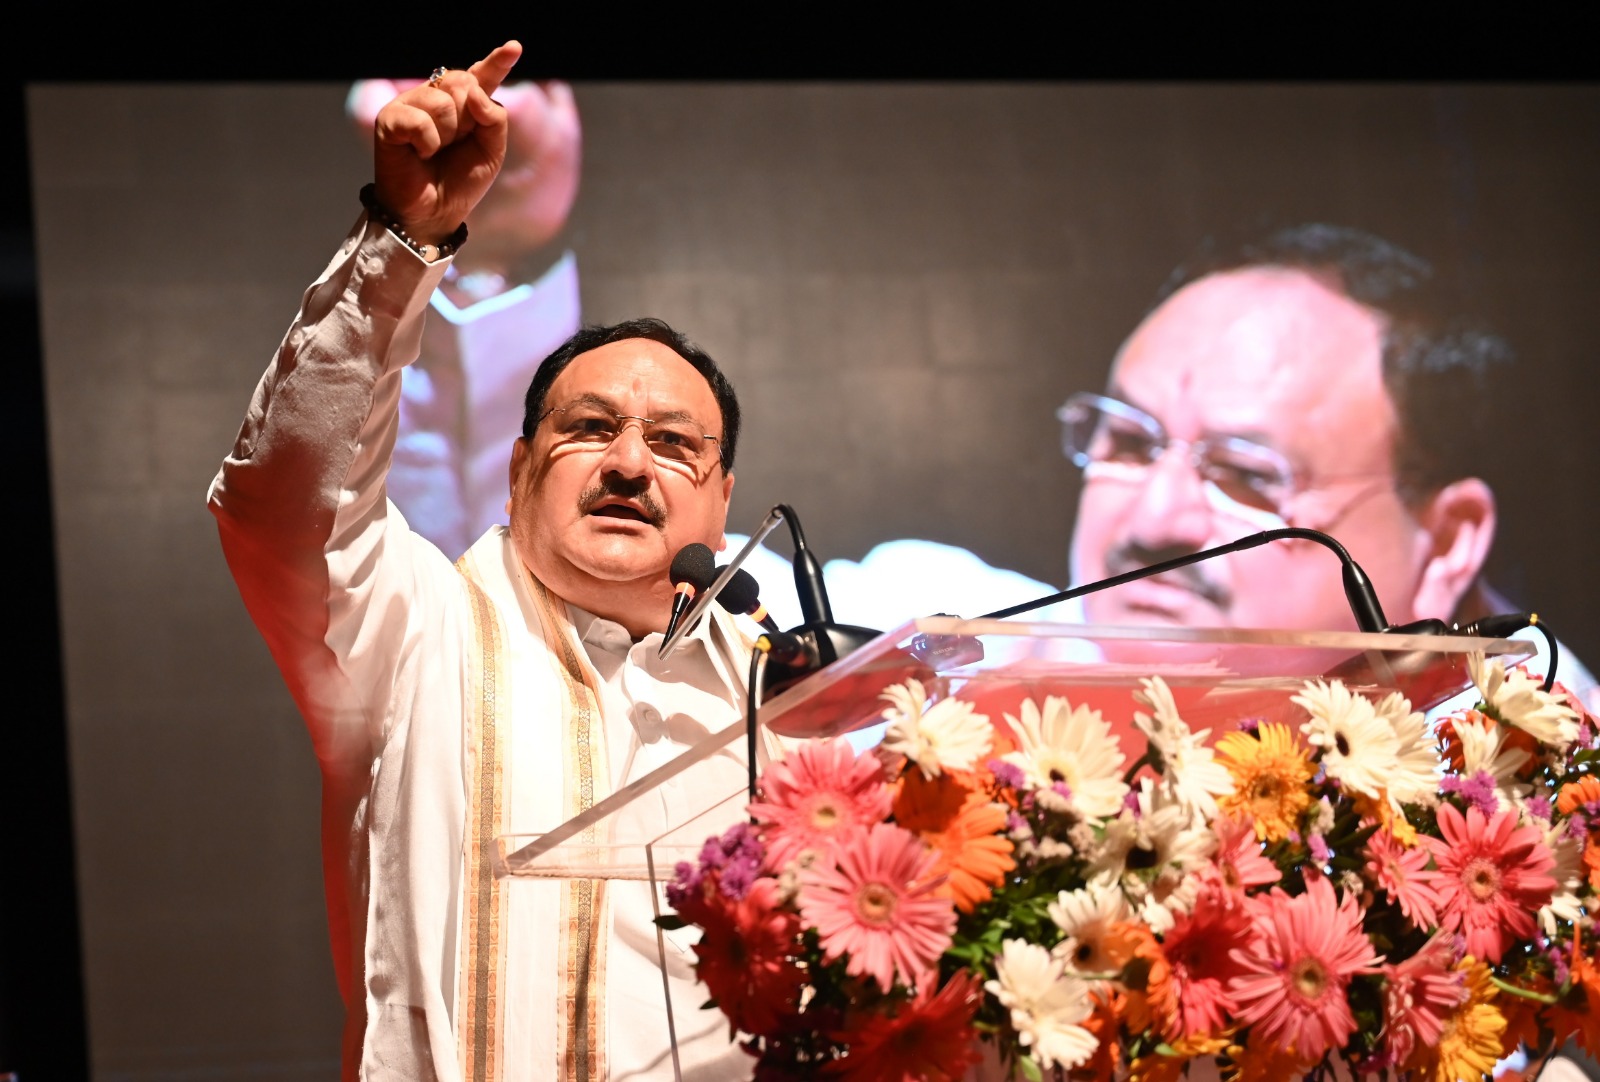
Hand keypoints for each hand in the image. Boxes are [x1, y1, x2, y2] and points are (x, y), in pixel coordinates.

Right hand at [371, 41, 521, 245]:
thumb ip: (494, 119)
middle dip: (468, 120)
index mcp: (463, 105)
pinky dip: (427, 143)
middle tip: (454, 145)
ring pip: (443, 102)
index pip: (481, 77)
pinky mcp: (390, 118)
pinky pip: (420, 120)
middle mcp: (435, 98)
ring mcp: (411, 105)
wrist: (434, 213)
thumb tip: (475, 91)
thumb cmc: (460, 182)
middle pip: (463, 83)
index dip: (497, 62)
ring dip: (447, 135)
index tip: (514, 47)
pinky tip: (420, 154)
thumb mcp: (491, 152)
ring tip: (435, 152)